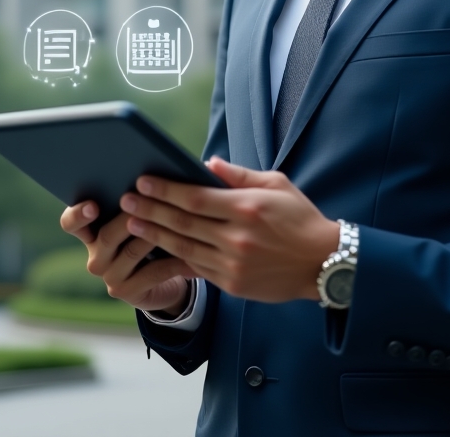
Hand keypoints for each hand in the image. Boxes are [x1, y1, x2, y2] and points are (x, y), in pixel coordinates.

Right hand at [60, 201, 193, 314]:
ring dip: (155, 233)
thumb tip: (153, 174)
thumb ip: (138, 200)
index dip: (77, 214)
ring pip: (131, 251)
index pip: (70, 223)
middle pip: (105, 236)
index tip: (92, 206)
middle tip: (145, 201)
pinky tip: (191, 251)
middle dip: (128, 217)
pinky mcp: (128, 293)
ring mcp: (109, 276)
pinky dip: (174, 259)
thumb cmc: (152, 236)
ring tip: (175, 220)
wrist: (164, 280)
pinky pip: (152, 272)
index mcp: (91, 232)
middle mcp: (95, 256)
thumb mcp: (141, 218)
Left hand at [119, 157, 339, 303]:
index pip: (195, 197)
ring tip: (132, 224)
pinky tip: (158, 249)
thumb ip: (239, 176)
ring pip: (185, 247)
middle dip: (151, 210)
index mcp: (246, 208)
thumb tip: (207, 164)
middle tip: (126, 200)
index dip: (166, 190)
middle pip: (183, 222)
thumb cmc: (300, 218)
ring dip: (155, 235)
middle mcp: (237, 237)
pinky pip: (197, 268)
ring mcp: (233, 264)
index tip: (143, 181)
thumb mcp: (276, 185)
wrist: (323, 263)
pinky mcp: (233, 284)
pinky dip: (175, 258)